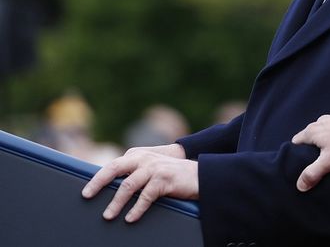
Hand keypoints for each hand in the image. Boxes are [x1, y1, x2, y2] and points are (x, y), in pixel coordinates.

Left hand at [81, 145, 197, 222]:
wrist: (199, 175)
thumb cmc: (172, 176)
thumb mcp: (151, 171)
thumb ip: (134, 174)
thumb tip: (111, 188)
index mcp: (138, 155)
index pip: (112, 165)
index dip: (98, 178)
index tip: (86, 191)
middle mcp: (144, 158)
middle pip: (115, 168)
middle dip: (98, 182)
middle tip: (86, 195)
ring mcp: (154, 167)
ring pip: (128, 185)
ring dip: (116, 202)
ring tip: (108, 215)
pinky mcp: (164, 178)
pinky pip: (145, 196)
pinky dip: (136, 209)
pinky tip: (130, 218)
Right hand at [291, 111, 329, 191]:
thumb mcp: (329, 161)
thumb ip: (312, 172)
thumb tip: (300, 185)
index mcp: (313, 131)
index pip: (296, 141)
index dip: (297, 152)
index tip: (302, 162)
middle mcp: (321, 121)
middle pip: (309, 135)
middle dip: (311, 146)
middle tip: (317, 159)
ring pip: (323, 130)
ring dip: (324, 139)